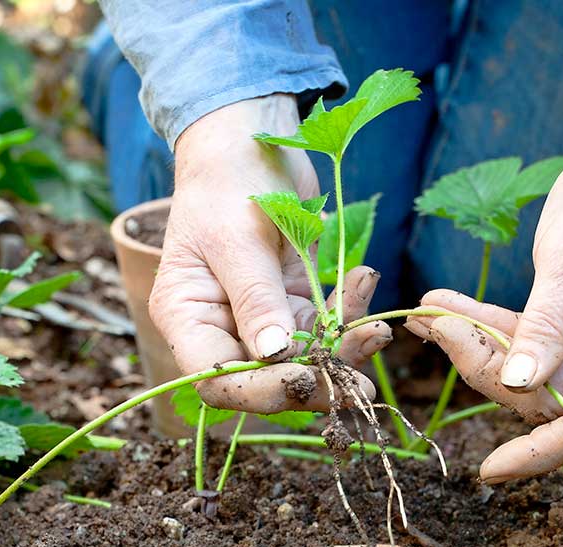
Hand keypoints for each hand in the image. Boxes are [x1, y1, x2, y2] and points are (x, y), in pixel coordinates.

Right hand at [150, 94, 390, 413]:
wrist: (250, 137)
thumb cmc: (228, 180)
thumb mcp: (238, 239)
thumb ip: (256, 299)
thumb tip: (274, 356)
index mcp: (186, 318)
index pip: (215, 379)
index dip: (259, 392)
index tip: (306, 380)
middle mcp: (219, 326)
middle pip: (265, 379)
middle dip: (315, 380)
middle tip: (359, 383)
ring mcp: (259, 317)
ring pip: (304, 358)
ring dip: (343, 349)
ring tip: (376, 331)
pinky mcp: (293, 301)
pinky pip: (325, 324)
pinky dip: (348, 311)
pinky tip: (363, 278)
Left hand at [406, 87, 562, 481]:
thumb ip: (544, 326)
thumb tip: (523, 387)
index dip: (539, 454)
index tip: (489, 471)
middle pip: (549, 398)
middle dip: (485, 366)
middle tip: (427, 321)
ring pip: (535, 376)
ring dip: (480, 346)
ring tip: (428, 310)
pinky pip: (538, 351)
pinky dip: (496, 332)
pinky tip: (449, 309)